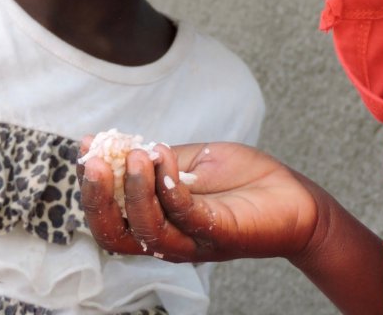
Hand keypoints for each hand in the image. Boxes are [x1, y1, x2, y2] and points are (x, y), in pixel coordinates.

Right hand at [78, 139, 318, 262]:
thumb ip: (158, 161)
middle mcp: (169, 238)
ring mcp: (193, 240)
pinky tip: (164, 159)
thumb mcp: (194, 163)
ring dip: (135, 191)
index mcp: (158, 221)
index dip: (93, 185)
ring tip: (136, 154)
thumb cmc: (245, 181)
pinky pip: (186, 216)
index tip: (87, 145)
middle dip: (99, 198)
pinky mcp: (219, 234)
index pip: (111, 214)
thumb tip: (113, 143)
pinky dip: (170, 188)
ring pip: (147, 230)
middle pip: (116, 234)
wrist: (295, 199)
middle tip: (95, 160)